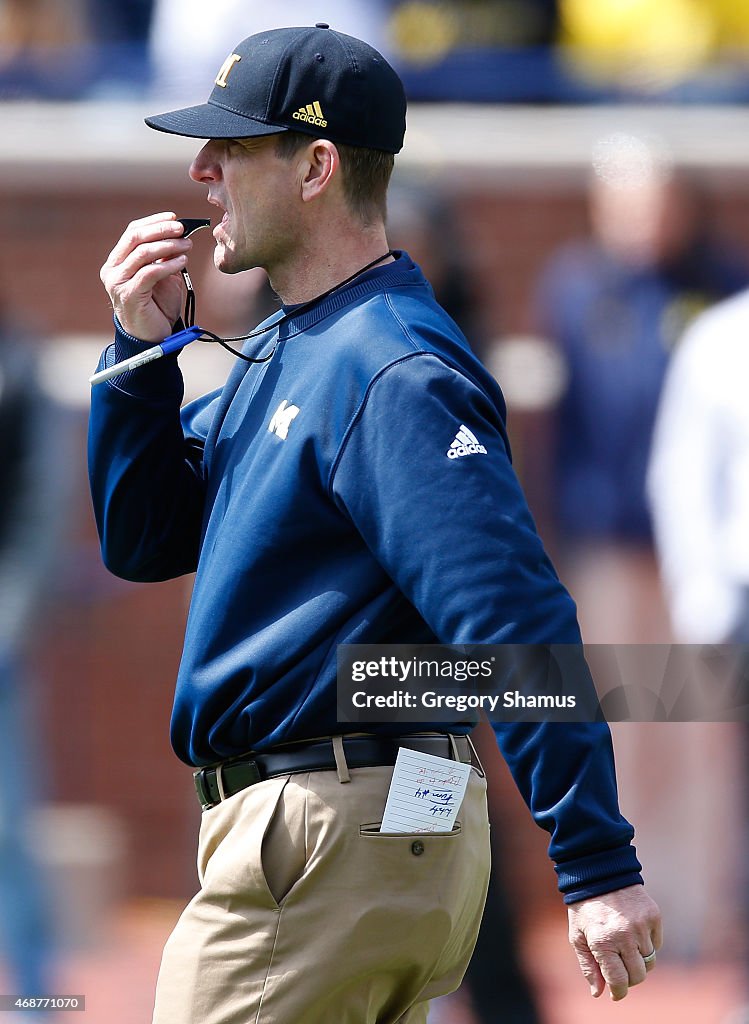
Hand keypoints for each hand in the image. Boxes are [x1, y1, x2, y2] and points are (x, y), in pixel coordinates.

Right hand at [100, 212, 192, 342]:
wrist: (152, 338)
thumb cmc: (157, 306)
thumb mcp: (162, 276)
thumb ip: (165, 256)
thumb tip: (179, 233)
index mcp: (118, 261)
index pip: (133, 232)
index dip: (154, 222)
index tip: (175, 218)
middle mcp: (113, 269)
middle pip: (136, 238)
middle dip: (161, 230)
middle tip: (182, 229)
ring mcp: (118, 282)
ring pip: (143, 253)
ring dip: (169, 246)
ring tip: (187, 246)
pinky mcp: (129, 295)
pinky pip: (150, 272)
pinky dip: (169, 265)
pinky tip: (183, 262)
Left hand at [568, 884, 661, 1000]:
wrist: (600, 872)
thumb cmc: (584, 907)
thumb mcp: (578, 936)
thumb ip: (588, 966)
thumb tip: (599, 993)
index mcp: (603, 941)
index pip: (619, 981)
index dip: (618, 992)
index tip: (615, 993)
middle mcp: (625, 935)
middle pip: (638, 976)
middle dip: (629, 979)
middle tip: (619, 970)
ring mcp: (641, 926)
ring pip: (649, 961)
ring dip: (638, 961)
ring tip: (624, 948)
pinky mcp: (654, 916)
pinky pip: (656, 944)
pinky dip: (647, 945)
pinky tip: (633, 933)